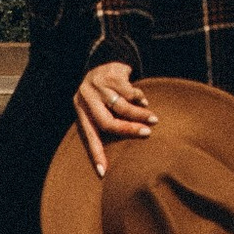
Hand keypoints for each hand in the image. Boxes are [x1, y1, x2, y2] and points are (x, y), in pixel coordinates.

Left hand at [72, 57, 153, 176]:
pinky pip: (130, 92)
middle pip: (107, 122)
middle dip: (129, 130)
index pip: (88, 136)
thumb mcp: (95, 106)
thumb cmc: (101, 93)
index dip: (96, 154)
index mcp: (81, 110)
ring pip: (122, 106)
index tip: (103, 172)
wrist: (103, 60)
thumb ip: (102, 123)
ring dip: (140, 114)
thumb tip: (114, 156)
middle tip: (146, 133)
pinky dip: (139, 98)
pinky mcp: (112, 75)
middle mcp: (86, 98)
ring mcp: (98, 86)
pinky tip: (143, 100)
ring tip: (152, 119)